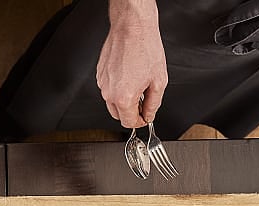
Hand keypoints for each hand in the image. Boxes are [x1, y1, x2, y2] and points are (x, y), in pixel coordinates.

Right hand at [97, 7, 166, 126]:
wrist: (132, 29)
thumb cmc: (145, 49)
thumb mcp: (159, 80)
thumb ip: (154, 103)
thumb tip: (149, 114)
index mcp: (124, 98)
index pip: (129, 122)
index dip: (140, 122)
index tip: (145, 117)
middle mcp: (109, 93)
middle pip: (117, 115)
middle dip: (131, 112)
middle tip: (143, 102)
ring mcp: (102, 84)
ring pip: (112, 101)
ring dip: (123, 99)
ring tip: (137, 83)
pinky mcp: (99, 75)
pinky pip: (108, 88)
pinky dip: (117, 87)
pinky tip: (128, 74)